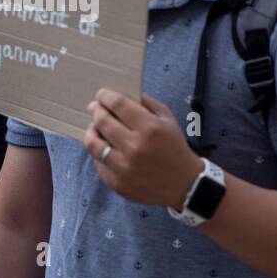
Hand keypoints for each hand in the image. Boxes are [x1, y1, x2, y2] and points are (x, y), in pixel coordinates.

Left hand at [83, 88, 202, 207]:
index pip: (118, 105)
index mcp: (149, 128)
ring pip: (93, 144)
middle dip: (96, 110)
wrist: (184, 184)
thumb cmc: (174, 148)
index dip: (105, 96)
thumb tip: (122, 94)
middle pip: (102, 121)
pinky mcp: (118, 183)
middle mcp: (135, 147)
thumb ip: (146, 103)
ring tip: (94, 127)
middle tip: (95, 108)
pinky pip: (98, 163)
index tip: (101, 95)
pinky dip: (100, 153)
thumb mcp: (167, 119)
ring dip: (92, 131)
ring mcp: (124, 168)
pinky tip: (105, 148)